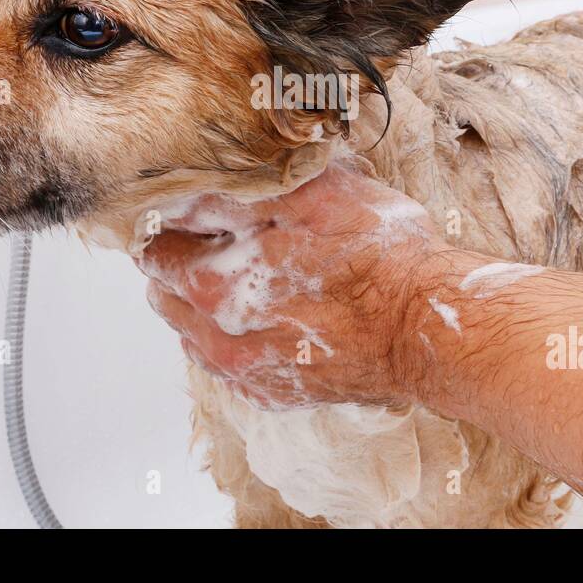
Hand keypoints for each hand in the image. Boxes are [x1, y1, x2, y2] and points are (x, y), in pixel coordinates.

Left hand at [135, 163, 441, 408]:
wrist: (429, 327)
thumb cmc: (377, 256)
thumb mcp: (310, 194)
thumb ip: (237, 192)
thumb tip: (186, 190)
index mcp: (212, 284)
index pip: (153, 251)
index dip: (170, 224)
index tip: (190, 210)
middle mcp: (216, 337)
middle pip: (167, 292)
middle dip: (185, 262)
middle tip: (225, 237)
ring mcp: (245, 370)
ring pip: (193, 331)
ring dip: (207, 302)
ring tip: (254, 273)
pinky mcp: (274, 392)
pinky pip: (230, 361)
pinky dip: (238, 335)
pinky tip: (274, 311)